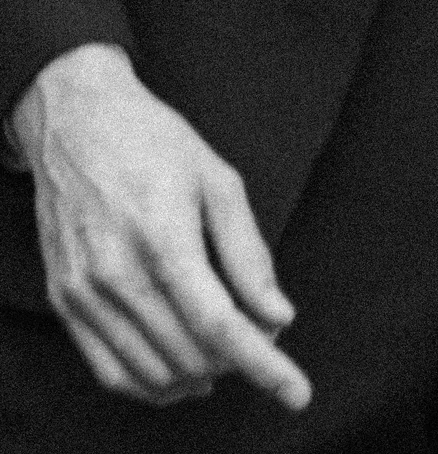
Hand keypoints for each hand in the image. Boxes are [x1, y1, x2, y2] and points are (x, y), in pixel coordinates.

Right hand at [10, 45, 310, 412]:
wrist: (76, 121)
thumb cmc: (154, 142)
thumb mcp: (218, 178)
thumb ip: (249, 253)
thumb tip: (278, 315)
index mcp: (162, 235)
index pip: (219, 324)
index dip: (263, 365)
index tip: (296, 393)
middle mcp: (116, 272)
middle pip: (190, 354)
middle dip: (239, 358)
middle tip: (263, 329)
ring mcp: (84, 293)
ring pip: (153, 373)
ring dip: (201, 375)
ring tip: (228, 350)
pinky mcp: (64, 302)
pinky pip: (111, 372)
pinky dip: (154, 384)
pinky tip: (184, 371)